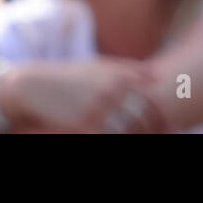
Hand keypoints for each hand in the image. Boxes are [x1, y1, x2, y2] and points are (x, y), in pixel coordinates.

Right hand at [0, 59, 161, 132]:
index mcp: (118, 76)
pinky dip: (116, 136)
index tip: (168, 126)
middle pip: (141, 117)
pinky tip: (116, 135)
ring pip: (127, 130)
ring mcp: (96, 108)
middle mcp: (110, 91)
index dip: (161, 117)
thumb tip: (158, 76)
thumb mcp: (99, 66)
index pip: (150, 100)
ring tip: (140, 136)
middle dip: (152, 129)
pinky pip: (108, 135)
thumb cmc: (72, 76)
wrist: (34, 86)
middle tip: (159, 135)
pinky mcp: (83, 124)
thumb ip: (129, 69)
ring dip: (136, 134)